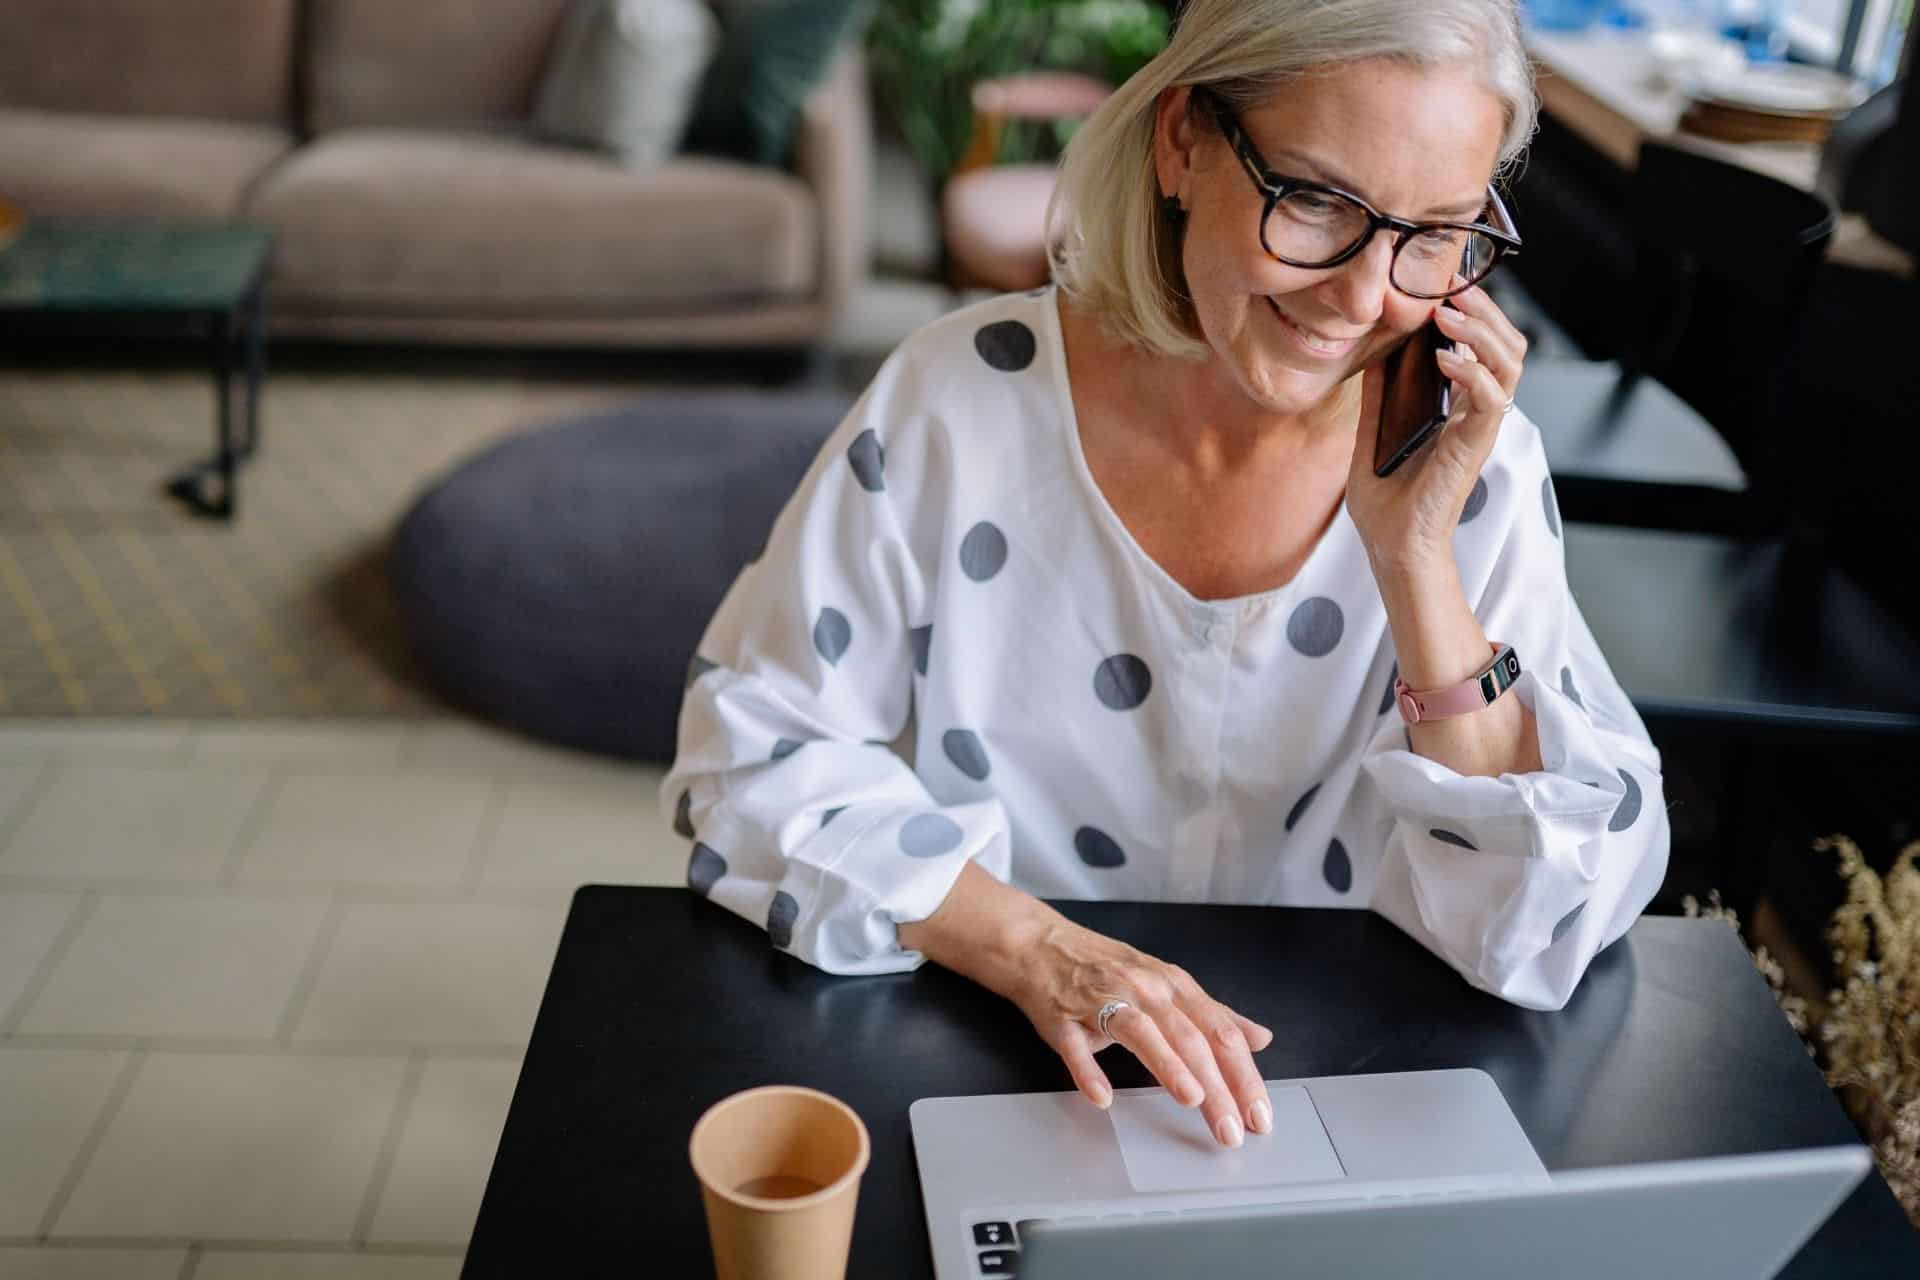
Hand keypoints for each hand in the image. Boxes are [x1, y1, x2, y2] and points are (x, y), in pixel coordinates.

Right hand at [1008, 916, 1275, 1147]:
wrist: (1041, 946)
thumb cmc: (1107, 969)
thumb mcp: (1168, 984)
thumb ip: (1214, 1014)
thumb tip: (1260, 1038)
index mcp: (1174, 987)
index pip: (1220, 1032)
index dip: (1244, 1075)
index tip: (1259, 1114)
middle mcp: (1145, 990)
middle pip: (1190, 1038)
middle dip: (1216, 1086)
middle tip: (1233, 1129)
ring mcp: (1103, 1001)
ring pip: (1143, 1034)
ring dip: (1169, 1067)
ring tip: (1193, 1099)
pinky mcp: (1063, 1017)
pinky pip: (1077, 1045)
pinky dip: (1089, 1071)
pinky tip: (1102, 1096)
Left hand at [1345, 283, 1528, 572]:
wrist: (1392, 547)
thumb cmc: (1385, 502)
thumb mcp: (1372, 436)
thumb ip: (1378, 397)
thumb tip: (1372, 355)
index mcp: (1457, 408)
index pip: (1482, 348)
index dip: (1471, 313)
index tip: (1440, 286)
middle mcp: (1476, 413)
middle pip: (1507, 347)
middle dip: (1485, 311)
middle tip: (1452, 287)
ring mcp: (1480, 428)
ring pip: (1509, 364)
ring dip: (1482, 332)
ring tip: (1448, 313)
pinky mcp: (1476, 445)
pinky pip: (1489, 398)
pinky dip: (1472, 371)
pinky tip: (1446, 358)